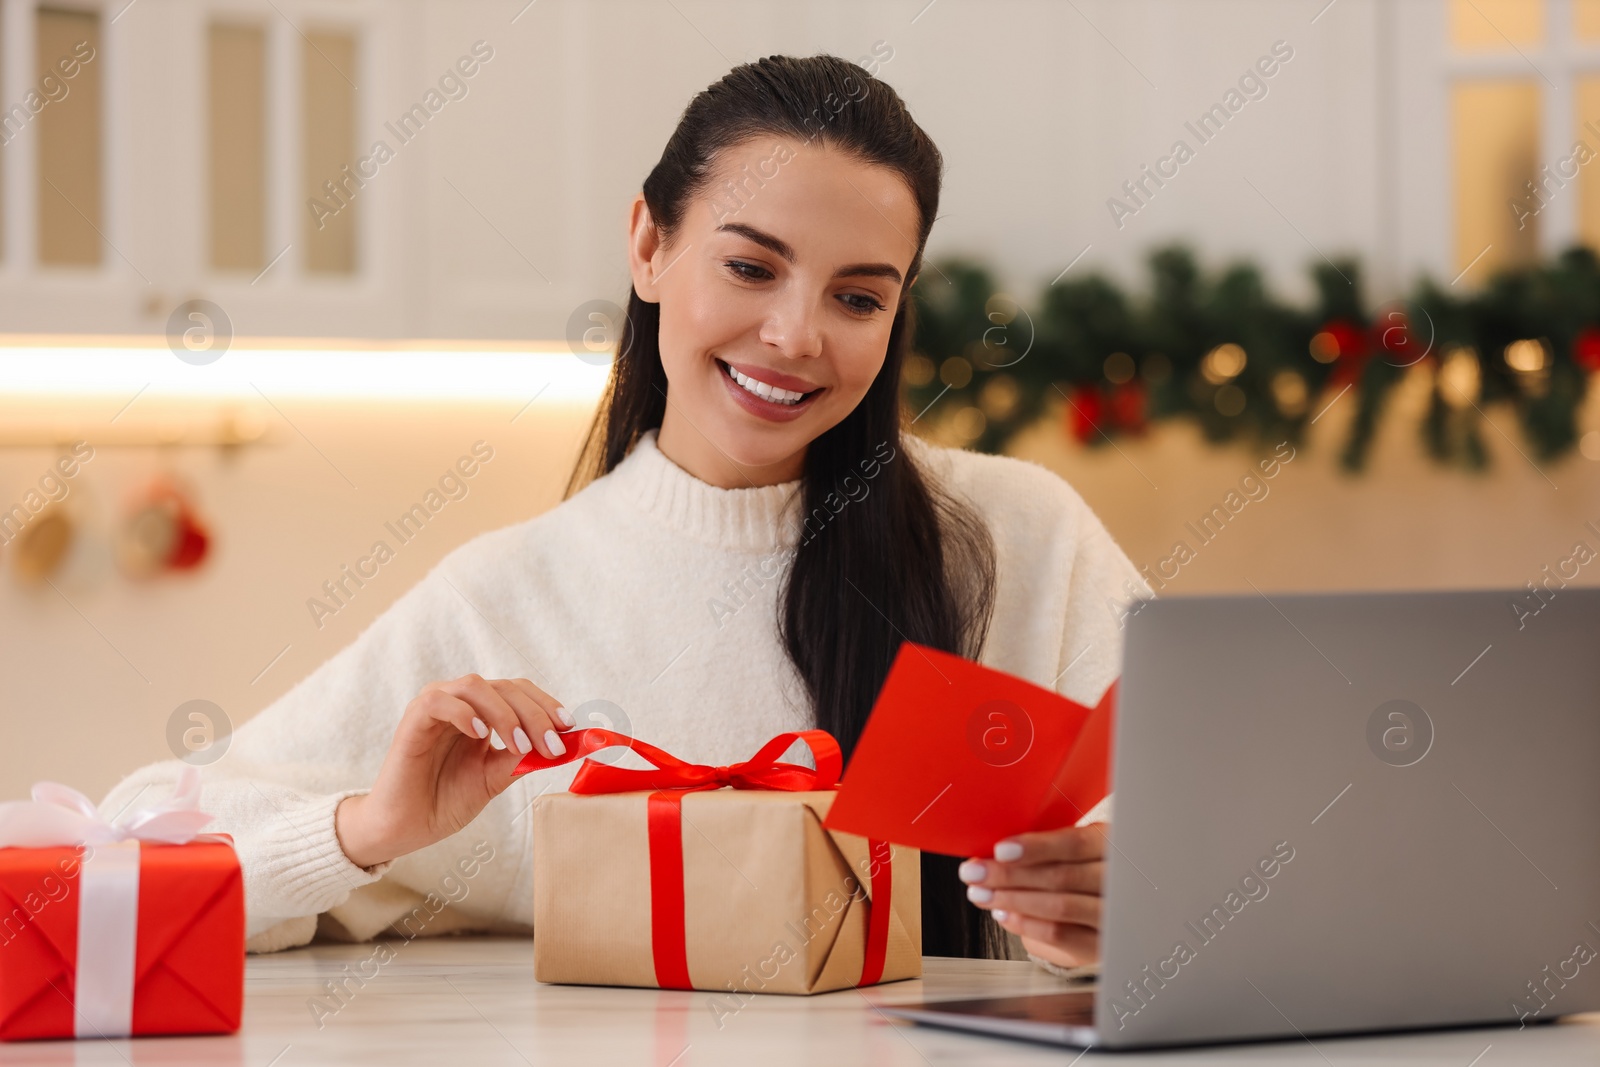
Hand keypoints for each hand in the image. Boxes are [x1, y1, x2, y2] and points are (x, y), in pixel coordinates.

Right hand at [335, 675, 572, 868]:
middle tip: (552, 744)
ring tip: (521, 745)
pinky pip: (439, 701)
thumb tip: (558, 743)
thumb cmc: (445, 800)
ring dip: (505, 713)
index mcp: (480, 712)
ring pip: (475, 686)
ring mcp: (435, 707)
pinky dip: (464, 713)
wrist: (406, 828)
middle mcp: (459, 702)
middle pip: (505, 687)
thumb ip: (521, 758)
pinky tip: (480, 735)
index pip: (518, 691)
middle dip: (535, 714)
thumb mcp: (494, 778)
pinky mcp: (412, 720)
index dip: (546, 705)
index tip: (570, 728)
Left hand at [958, 823, 1106, 969]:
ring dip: (1012, 900)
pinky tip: (1003, 914)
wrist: (1109, 908)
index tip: (1000, 850)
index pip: (1075, 843)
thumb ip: (1042, 848)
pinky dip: (1025, 924)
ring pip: (1059, 907)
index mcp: (1108, 843)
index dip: (1036, 847)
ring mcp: (1113, 913)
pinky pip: (1060, 935)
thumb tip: (993, 854)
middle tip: (974, 873)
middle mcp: (1118, 878)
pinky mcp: (1102, 942)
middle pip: (1062, 877)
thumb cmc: (1082, 869)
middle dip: (1009, 875)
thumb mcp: (1071, 849)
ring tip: (981, 894)